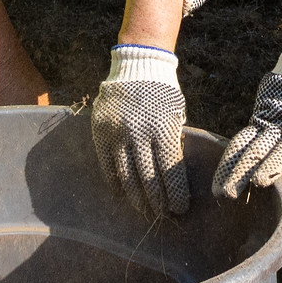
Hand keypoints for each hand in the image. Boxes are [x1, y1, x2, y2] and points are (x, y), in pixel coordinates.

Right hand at [90, 44, 190, 218]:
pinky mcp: (101, 132)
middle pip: (149, 179)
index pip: (170, 172)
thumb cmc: (163, 93)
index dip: (176, 195)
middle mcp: (140, 134)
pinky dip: (114, 182)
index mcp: (163, 130)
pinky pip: (107, 164)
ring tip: (144, 211)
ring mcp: (118, 134)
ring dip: (136, 197)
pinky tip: (121, 193)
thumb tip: (173, 178)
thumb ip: (172, 143)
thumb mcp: (176, 116)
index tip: (180, 210)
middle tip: (162, 217)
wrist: (137, 66)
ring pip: (127, 176)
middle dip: (158, 202)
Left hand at [211, 35, 281, 203]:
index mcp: (262, 121)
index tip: (216, 190)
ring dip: (269, 168)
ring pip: (280, 152)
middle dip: (240, 174)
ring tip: (257, 184)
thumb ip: (262, 122)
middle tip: (225, 194)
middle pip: (254, 153)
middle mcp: (276, 127)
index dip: (227, 167)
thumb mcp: (270, 101)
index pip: (240, 146)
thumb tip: (244, 145)